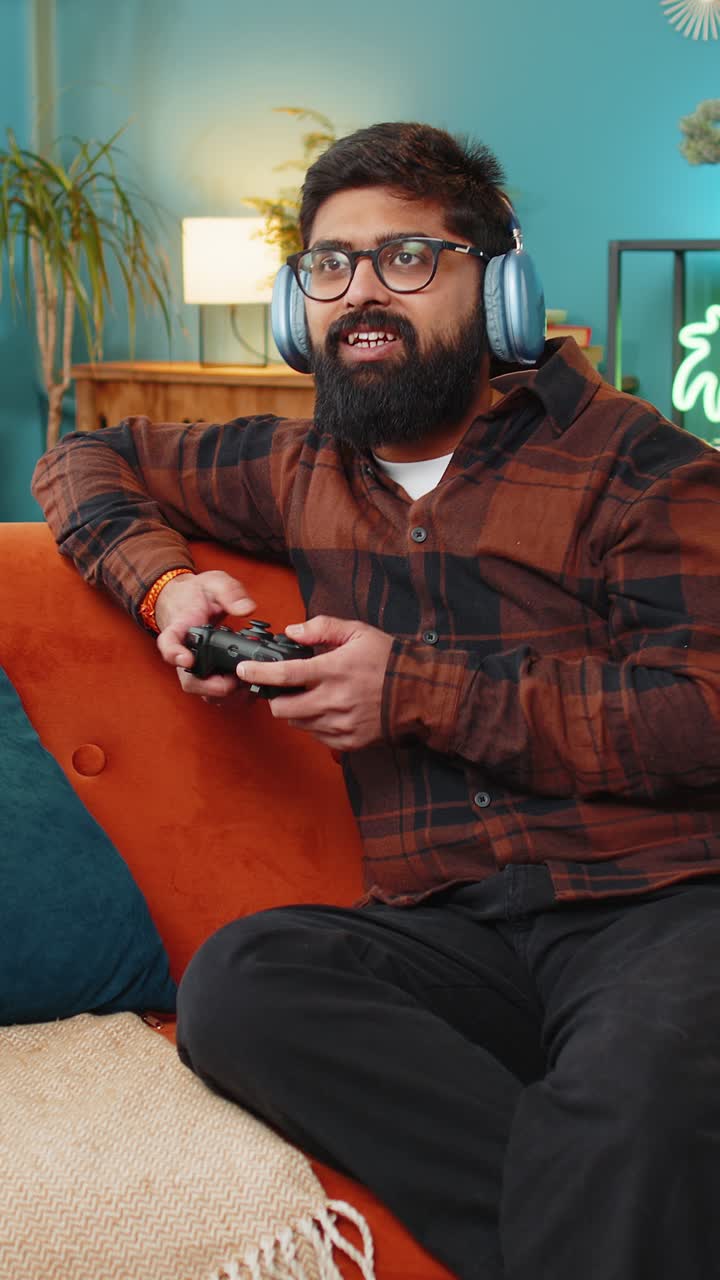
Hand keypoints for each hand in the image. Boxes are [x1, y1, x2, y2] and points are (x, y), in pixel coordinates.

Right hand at [155, 570, 255, 699]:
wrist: (191, 602)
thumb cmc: (199, 594)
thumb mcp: (214, 582)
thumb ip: (230, 593)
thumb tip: (246, 609)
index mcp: (180, 629)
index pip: (169, 644)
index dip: (175, 654)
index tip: (187, 659)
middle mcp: (184, 654)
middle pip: (188, 681)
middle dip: (211, 687)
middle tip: (234, 681)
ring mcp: (195, 668)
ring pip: (203, 692)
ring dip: (225, 695)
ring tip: (248, 686)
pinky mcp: (209, 676)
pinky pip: (216, 694)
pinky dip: (233, 697)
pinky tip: (251, 689)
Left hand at [237, 615, 393, 749]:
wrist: (420, 694)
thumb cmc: (388, 660)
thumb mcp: (358, 632)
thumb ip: (322, 628)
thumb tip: (292, 631)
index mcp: (334, 671)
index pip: (285, 675)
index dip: (259, 673)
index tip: (244, 669)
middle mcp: (335, 701)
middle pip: (283, 709)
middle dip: (274, 698)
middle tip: (280, 688)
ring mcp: (341, 725)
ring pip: (297, 724)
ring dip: (294, 711)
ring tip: (309, 696)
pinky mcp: (348, 742)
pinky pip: (316, 737)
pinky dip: (313, 724)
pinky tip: (326, 710)